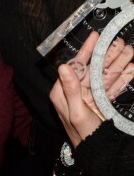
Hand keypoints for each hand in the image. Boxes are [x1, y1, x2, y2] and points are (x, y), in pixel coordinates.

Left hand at [50, 31, 133, 146]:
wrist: (99, 154)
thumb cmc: (84, 135)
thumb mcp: (76, 112)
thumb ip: (70, 89)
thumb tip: (63, 66)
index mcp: (63, 90)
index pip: (76, 65)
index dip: (87, 50)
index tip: (96, 36)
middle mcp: (76, 90)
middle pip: (94, 67)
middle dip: (108, 55)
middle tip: (122, 43)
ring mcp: (90, 96)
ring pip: (105, 75)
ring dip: (118, 63)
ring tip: (130, 51)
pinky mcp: (101, 103)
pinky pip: (112, 87)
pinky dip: (123, 77)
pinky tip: (131, 69)